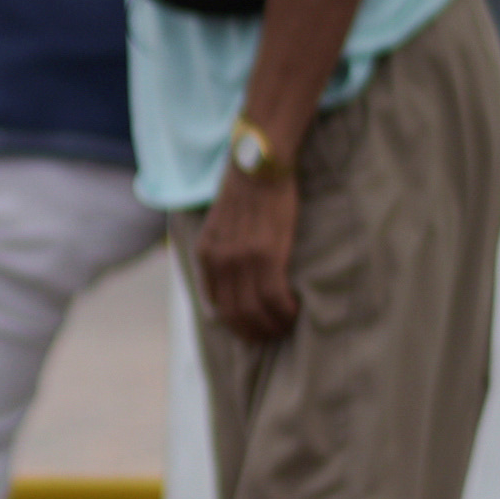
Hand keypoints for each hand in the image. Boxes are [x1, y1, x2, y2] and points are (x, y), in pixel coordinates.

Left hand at [197, 170, 298, 343]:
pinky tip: (295, 309)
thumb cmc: (244, 191)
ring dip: (273, 324)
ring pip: (256, 310)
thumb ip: (218, 254)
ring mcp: (242, 259)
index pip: (216, 307)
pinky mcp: (267, 254)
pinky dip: (285, 310)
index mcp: (205, 255)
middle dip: (255, 332)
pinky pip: (275, 297)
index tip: (254, 329)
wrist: (258, 164)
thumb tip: (226, 287)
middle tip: (274, 335)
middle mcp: (219, 261)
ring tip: (287, 324)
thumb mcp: (217, 225)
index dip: (237, 325)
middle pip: (235, 315)